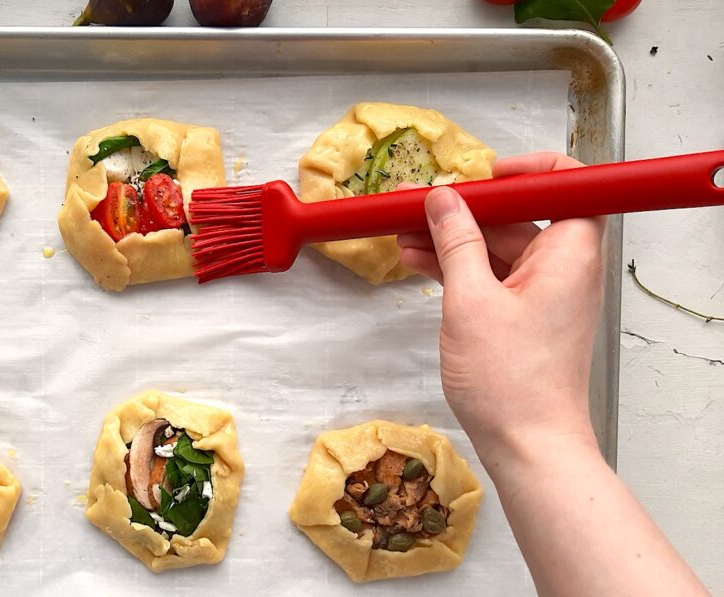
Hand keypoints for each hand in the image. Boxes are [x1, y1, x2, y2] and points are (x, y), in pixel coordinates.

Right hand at [395, 153, 605, 462]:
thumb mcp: (471, 300)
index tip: (481, 174)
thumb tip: (443, 197)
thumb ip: (456, 241)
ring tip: (402, 234)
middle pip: (519, 215)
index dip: (525, 170)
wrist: (529, 446)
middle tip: (415, 203)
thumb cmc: (510, 379)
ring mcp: (543, 293)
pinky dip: (459, 267)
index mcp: (569, 252)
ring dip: (452, 239)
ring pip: (498, 247)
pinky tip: (417, 261)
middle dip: (466, 207)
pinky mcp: (524, 316)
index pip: (567, 184)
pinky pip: (491, 275)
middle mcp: (563, 266)